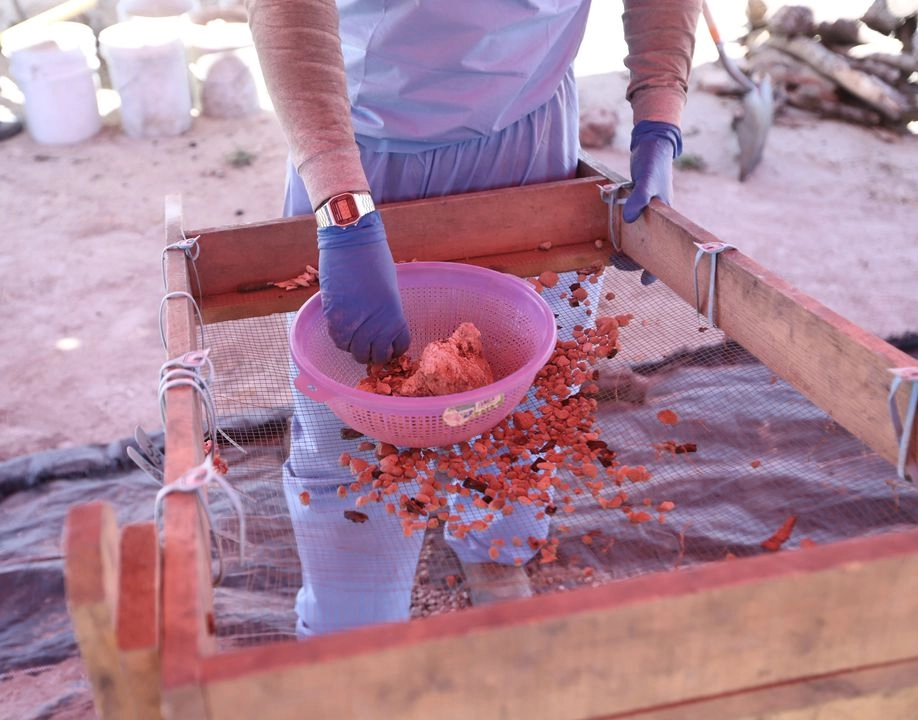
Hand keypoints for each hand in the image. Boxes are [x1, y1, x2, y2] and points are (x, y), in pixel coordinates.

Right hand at [318, 212, 410, 363]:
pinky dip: (342, 340)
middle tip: (370, 346)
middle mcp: (376, 324)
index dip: (394, 349)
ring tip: (356, 337)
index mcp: (395, 316)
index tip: (389, 346)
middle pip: (376, 356)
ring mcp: (353, 322)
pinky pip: (338, 341)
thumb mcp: (389, 290)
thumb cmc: (374, 260)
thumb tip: (381, 331)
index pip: (399, 347)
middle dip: (374, 353)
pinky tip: (344, 330)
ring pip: (355, 352)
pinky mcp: (333, 316)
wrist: (350, 241)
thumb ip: (387, 313)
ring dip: (356, 348)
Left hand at [615, 121, 682, 284]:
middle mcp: (655, 219)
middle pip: (645, 248)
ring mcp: (644, 213)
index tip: (644, 282)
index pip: (663, 250)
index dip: (655, 268)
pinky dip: (619, 232)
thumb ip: (639, 198)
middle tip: (613, 260)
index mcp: (664, 218)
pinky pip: (628, 225)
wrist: (650, 145)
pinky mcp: (635, 206)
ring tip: (610, 254)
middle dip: (631, 260)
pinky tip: (609, 238)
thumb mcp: (646, 180)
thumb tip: (628, 219)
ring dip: (624, 249)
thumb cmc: (654, 163)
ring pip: (635, 239)